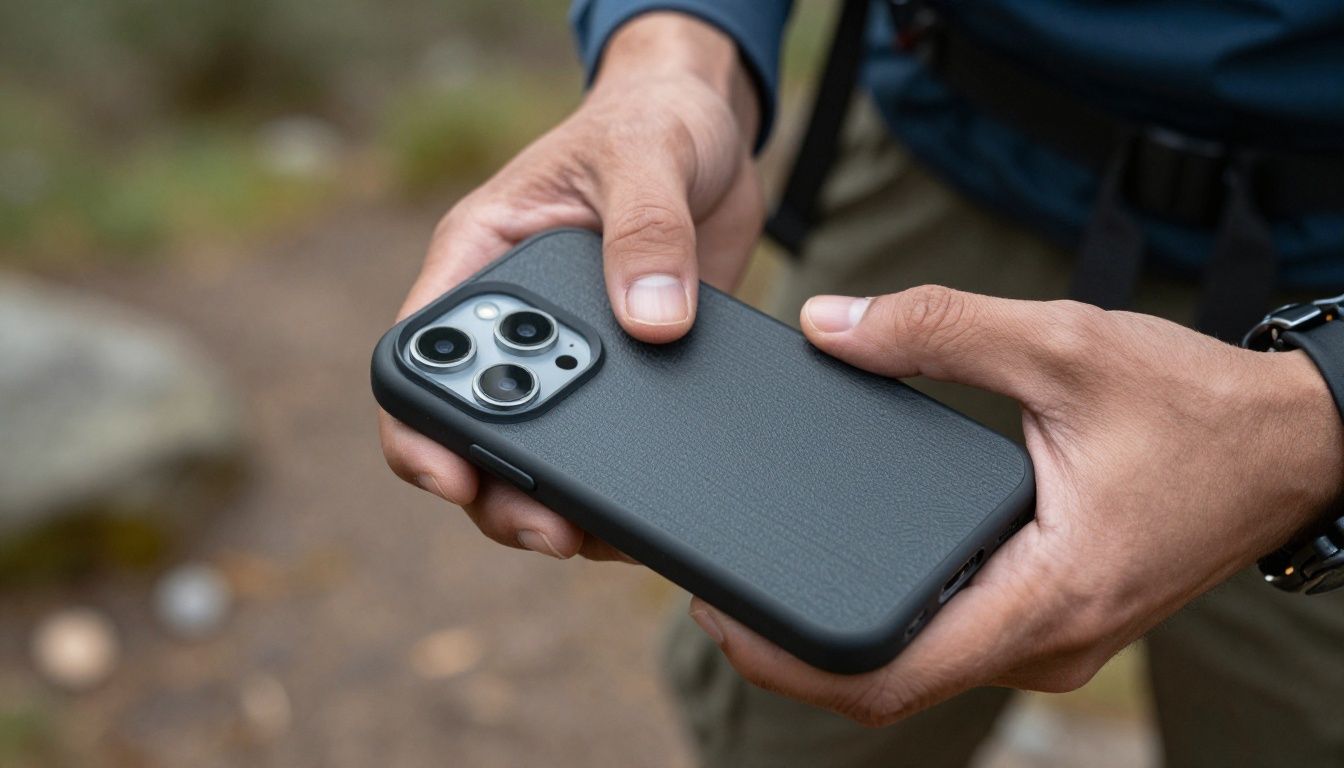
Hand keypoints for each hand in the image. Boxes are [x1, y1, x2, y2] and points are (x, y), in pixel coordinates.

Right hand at [380, 13, 763, 559]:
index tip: (454, 477)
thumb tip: (651, 324)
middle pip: (476, 427)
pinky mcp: (626, 375)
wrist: (711, 132)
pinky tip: (637, 517)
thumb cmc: (654, 120)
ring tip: (591, 540)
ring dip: (554, 503)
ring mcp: (572, 353)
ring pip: (536, 453)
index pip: (421, 354)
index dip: (420, 427)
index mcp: (485, 257)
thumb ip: (648, 229)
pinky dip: (615, 486)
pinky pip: (606, 446)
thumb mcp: (647, 157)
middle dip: (500, 490)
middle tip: (550, 529)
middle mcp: (515, 317)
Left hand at [687, 286, 1343, 725]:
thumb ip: (936, 330)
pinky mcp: (1053, 618)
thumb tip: (828, 325)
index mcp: (1046, 595)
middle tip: (723, 592)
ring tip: (770, 581)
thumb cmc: (1197, 407)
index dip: (787, 662)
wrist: (1293, 443)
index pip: (888, 678)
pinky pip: (955, 639)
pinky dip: (893, 618)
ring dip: (842, 640)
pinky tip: (854, 568)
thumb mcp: (1061, 346)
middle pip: (891, 684)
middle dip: (795, 655)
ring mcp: (1052, 639)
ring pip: (923, 667)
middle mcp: (1047, 641)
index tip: (720, 616)